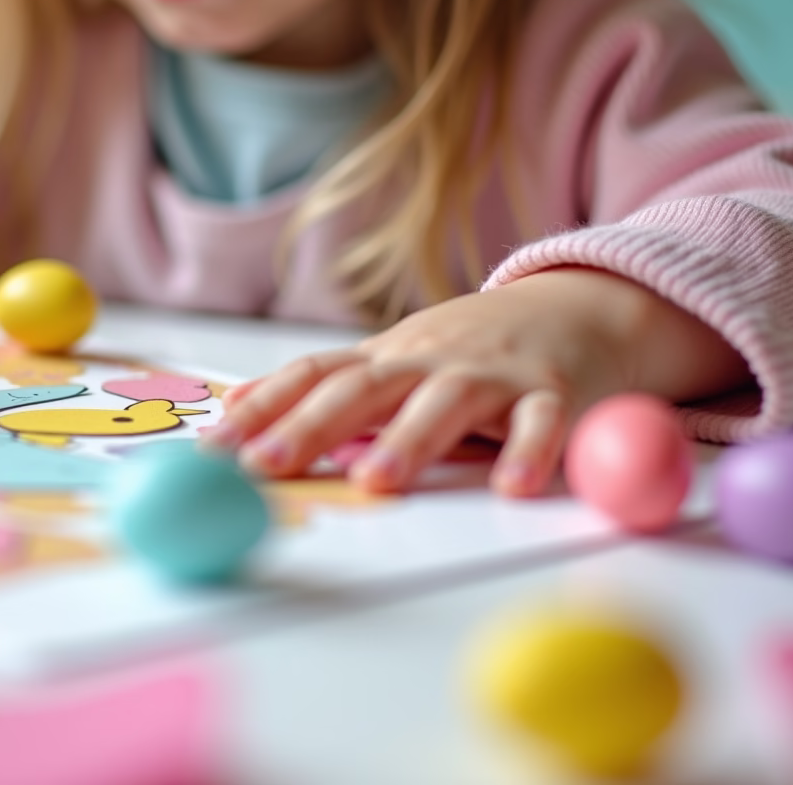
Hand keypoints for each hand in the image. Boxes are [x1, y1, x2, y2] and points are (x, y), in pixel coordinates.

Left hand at [210, 268, 749, 497]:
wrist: (581, 305)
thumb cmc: (473, 348)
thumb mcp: (396, 360)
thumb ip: (327, 387)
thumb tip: (237, 410)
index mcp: (387, 358)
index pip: (313, 375)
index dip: (261, 410)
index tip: (212, 450)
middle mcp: (430, 359)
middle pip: (363, 389)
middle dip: (309, 427)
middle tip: (265, 467)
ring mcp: (492, 374)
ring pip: (446, 403)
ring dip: (409, 441)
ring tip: (374, 481)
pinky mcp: (555, 395)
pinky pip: (542, 423)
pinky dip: (530, 452)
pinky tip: (512, 487)